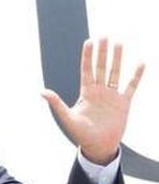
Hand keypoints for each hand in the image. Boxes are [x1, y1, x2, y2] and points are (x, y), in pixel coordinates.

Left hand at [42, 38, 144, 165]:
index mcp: (86, 93)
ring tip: (119, 43)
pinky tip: (140, 63)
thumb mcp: (67, 118)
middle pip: (101, 67)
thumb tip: (42, 92)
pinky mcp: (123, 103)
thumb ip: (57, 104)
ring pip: (115, 73)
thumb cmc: (81, 135)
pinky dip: (136, 76)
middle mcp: (99, 91)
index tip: (89, 41)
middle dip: (102, 52)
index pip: (86, 70)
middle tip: (104, 36)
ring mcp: (112, 96)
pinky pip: (131, 86)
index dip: (88, 56)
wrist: (98, 147)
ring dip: (117, 58)